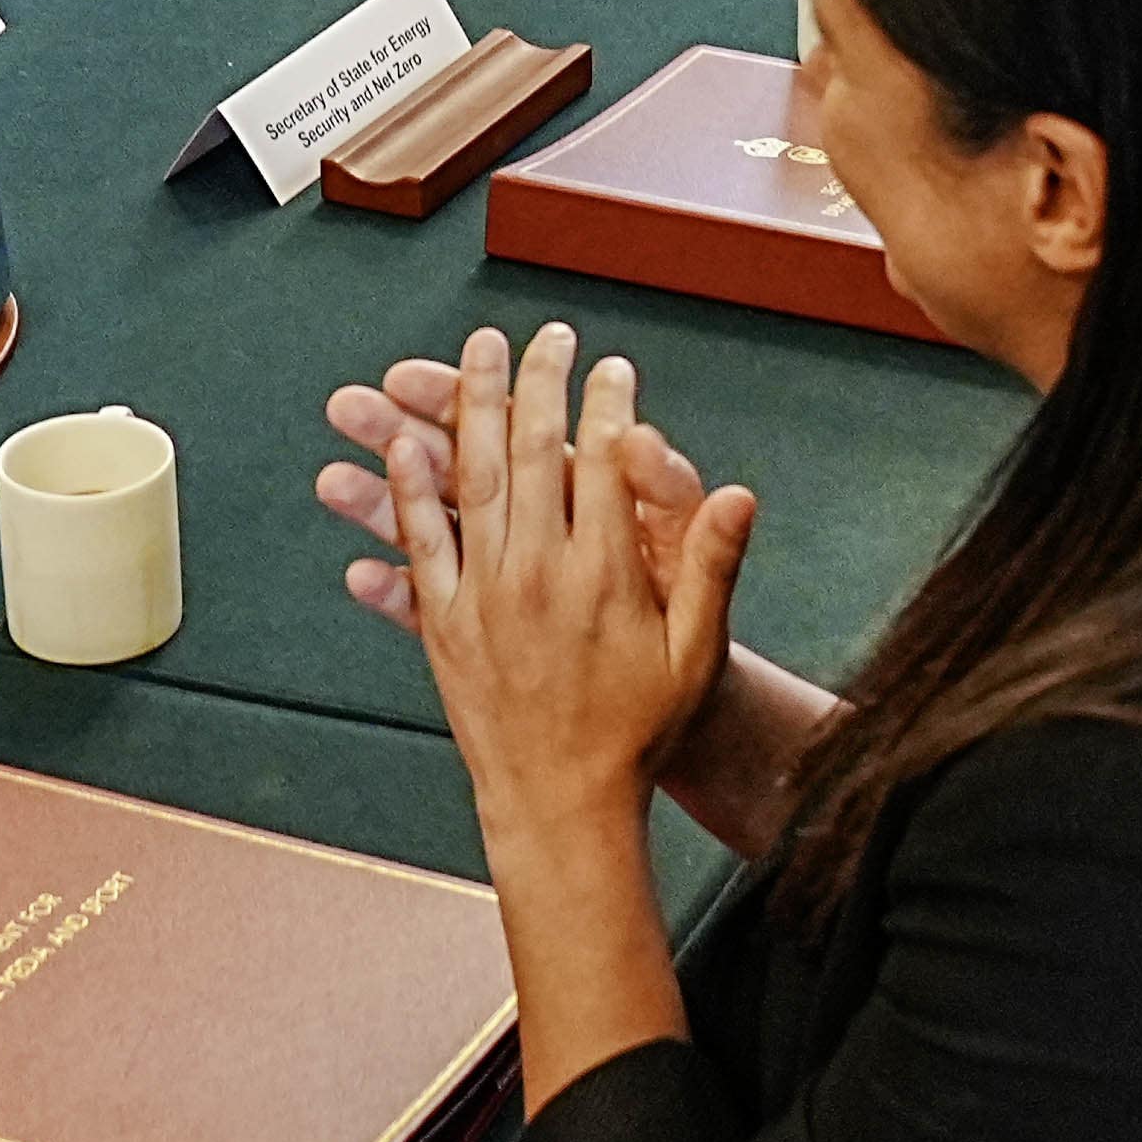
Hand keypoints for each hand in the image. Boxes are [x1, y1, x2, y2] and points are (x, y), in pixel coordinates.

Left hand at [363, 324, 743, 846]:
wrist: (562, 803)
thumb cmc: (638, 731)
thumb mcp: (696, 652)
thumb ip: (712, 567)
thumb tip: (739, 495)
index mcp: (603, 574)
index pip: (602, 462)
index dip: (608, 405)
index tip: (611, 366)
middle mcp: (538, 574)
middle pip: (531, 452)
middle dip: (537, 382)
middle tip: (542, 337)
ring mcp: (484, 596)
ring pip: (469, 480)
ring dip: (467, 409)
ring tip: (470, 357)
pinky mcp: (445, 623)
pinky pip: (421, 542)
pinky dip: (407, 490)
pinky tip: (402, 445)